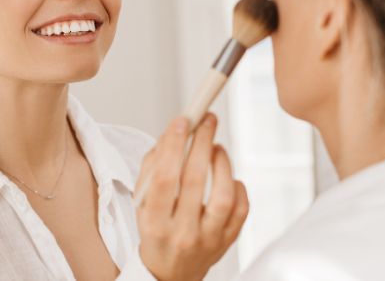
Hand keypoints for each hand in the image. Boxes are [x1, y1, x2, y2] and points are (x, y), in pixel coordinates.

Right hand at [135, 113, 248, 280]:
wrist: (171, 273)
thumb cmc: (156, 231)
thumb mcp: (143, 203)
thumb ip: (152, 167)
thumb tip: (172, 134)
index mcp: (155, 224)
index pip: (165, 179)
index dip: (174, 146)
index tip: (182, 121)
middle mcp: (183, 233)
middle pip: (195, 180)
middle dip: (202, 142)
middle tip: (206, 120)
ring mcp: (209, 240)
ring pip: (224, 196)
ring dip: (222, 163)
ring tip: (217, 148)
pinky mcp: (228, 241)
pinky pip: (242, 208)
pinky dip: (238, 185)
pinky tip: (227, 177)